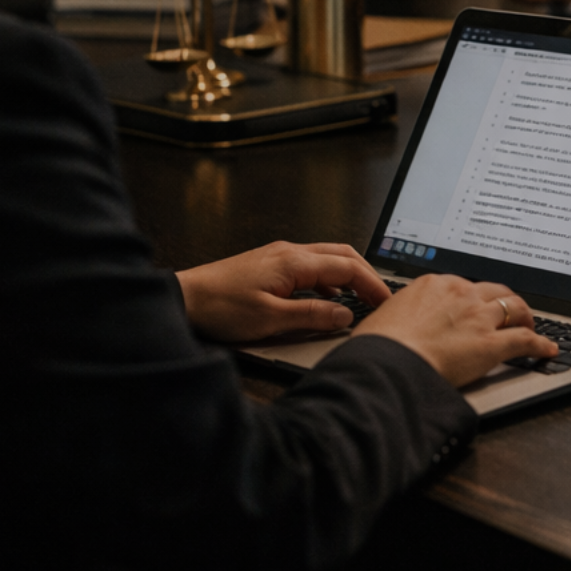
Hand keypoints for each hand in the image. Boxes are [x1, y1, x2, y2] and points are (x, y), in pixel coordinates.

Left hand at [175, 241, 391, 342]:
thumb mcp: (271, 319)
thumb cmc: (221, 306)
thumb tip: (344, 316)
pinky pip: (310, 265)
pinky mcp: (270, 264)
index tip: (386, 301)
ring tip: (361, 297)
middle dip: (366, 274)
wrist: (185, 298)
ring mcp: (279, 256)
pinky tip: (327, 299)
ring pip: (326, 258)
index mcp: (294, 261)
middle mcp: (289, 252)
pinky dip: (328, 279)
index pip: (346, 268)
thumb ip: (312, 316)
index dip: (371, 285)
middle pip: (342, 255)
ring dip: (348, 275)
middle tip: (381, 297)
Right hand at [356, 273, 557, 386]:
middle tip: (509, 312)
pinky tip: (547, 348)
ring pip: (514, 308)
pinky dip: (540, 344)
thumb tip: (397, 318)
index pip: (464, 285)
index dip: (475, 297)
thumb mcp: (385, 315)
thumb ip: (402, 311)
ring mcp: (478, 317)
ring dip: (525, 316)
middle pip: (494, 291)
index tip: (476, 305)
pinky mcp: (491, 344)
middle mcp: (461, 294)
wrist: (388, 362)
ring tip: (529, 325)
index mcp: (434, 284)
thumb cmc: (380, 344)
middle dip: (504, 301)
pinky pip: (525, 340)